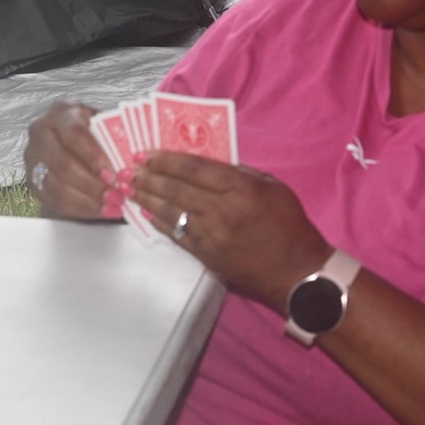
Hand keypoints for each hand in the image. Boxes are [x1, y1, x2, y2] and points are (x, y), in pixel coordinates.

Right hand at [24, 102, 121, 219]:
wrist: (73, 144)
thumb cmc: (95, 132)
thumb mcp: (105, 126)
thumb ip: (116, 139)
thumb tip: (140, 157)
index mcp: (62, 112)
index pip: (75, 134)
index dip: (93, 157)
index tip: (113, 175)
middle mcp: (42, 132)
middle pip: (62, 162)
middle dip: (91, 184)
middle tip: (116, 196)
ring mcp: (33, 158)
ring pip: (55, 185)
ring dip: (86, 200)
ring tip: (111, 207)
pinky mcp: (32, 181)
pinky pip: (53, 200)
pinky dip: (79, 208)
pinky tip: (99, 211)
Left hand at [131, 152, 332, 309]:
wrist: (295, 271)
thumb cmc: (289, 224)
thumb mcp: (273, 187)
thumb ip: (242, 173)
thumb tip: (210, 166)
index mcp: (241, 190)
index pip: (195, 169)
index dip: (168, 160)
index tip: (148, 153)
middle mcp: (221, 211)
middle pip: (177, 190)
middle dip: (150, 177)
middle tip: (130, 168)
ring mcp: (210, 236)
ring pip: (171, 212)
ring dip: (147, 199)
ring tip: (129, 187)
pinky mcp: (205, 255)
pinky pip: (176, 234)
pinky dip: (159, 222)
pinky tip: (146, 213)